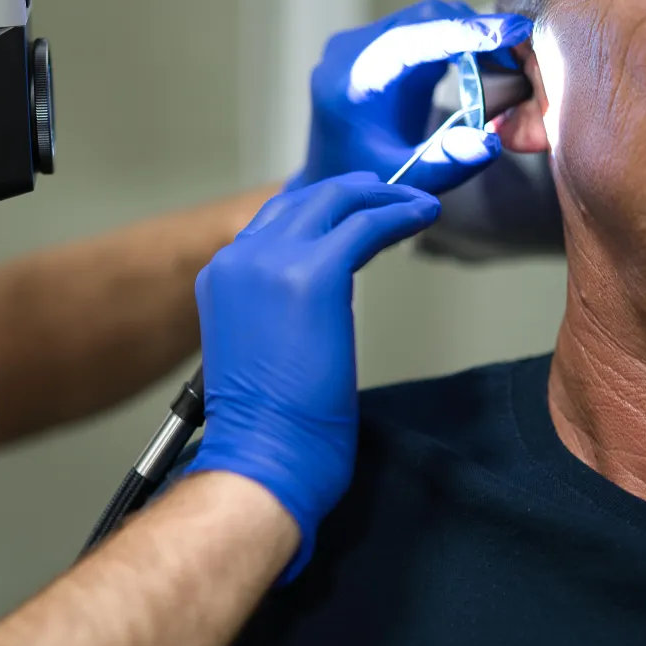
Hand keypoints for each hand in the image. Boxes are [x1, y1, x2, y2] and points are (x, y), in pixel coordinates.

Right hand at [188, 173, 440, 580]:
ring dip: (383, 196)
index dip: (323, 209)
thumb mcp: (257, 346)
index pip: (276, 220)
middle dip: (356, 191)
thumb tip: (323, 291)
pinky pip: (367, 224)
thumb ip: (275, 307)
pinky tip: (424, 215)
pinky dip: (400, 213)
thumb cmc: (267, 425)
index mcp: (221, 276)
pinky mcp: (314, 274)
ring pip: (337, 200)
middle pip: (305, 199)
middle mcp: (240, 258)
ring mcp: (273, 261)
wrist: (262, 454)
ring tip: (415, 203)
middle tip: (394, 196)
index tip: (359, 211)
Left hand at [288, 0, 532, 193]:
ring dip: (470, 36)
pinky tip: (485, 66)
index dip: (464, 32)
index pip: (411, 38)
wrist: (329, 180)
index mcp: (350, 79)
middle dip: (476, 31)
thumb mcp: (406, 182)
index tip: (514, 31)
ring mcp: (362, 43)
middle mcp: (350, 51)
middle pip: (423, 18)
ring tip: (508, 66)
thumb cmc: (363, 186)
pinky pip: (424, 30)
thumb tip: (492, 142)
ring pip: (428, 18)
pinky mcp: (379, 45)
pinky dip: (458, 42)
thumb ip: (446, 164)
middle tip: (523, 55)